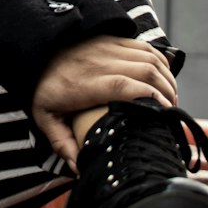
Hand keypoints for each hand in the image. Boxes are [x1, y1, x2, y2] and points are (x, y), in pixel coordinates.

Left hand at [31, 36, 177, 170]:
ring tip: (171, 98)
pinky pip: (144, 47)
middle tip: (171, 112)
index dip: (150, 97)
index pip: (125, 86)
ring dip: (166, 77)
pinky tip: (164, 77)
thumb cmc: (42, 86)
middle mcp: (100, 61)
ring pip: (149, 58)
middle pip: (145, 71)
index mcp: (85, 83)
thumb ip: (61, 142)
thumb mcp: (45, 117)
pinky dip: (160, 61)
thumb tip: (79, 168)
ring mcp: (108, 46)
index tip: (164, 113)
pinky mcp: (112, 38)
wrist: (35, 50)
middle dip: (166, 91)